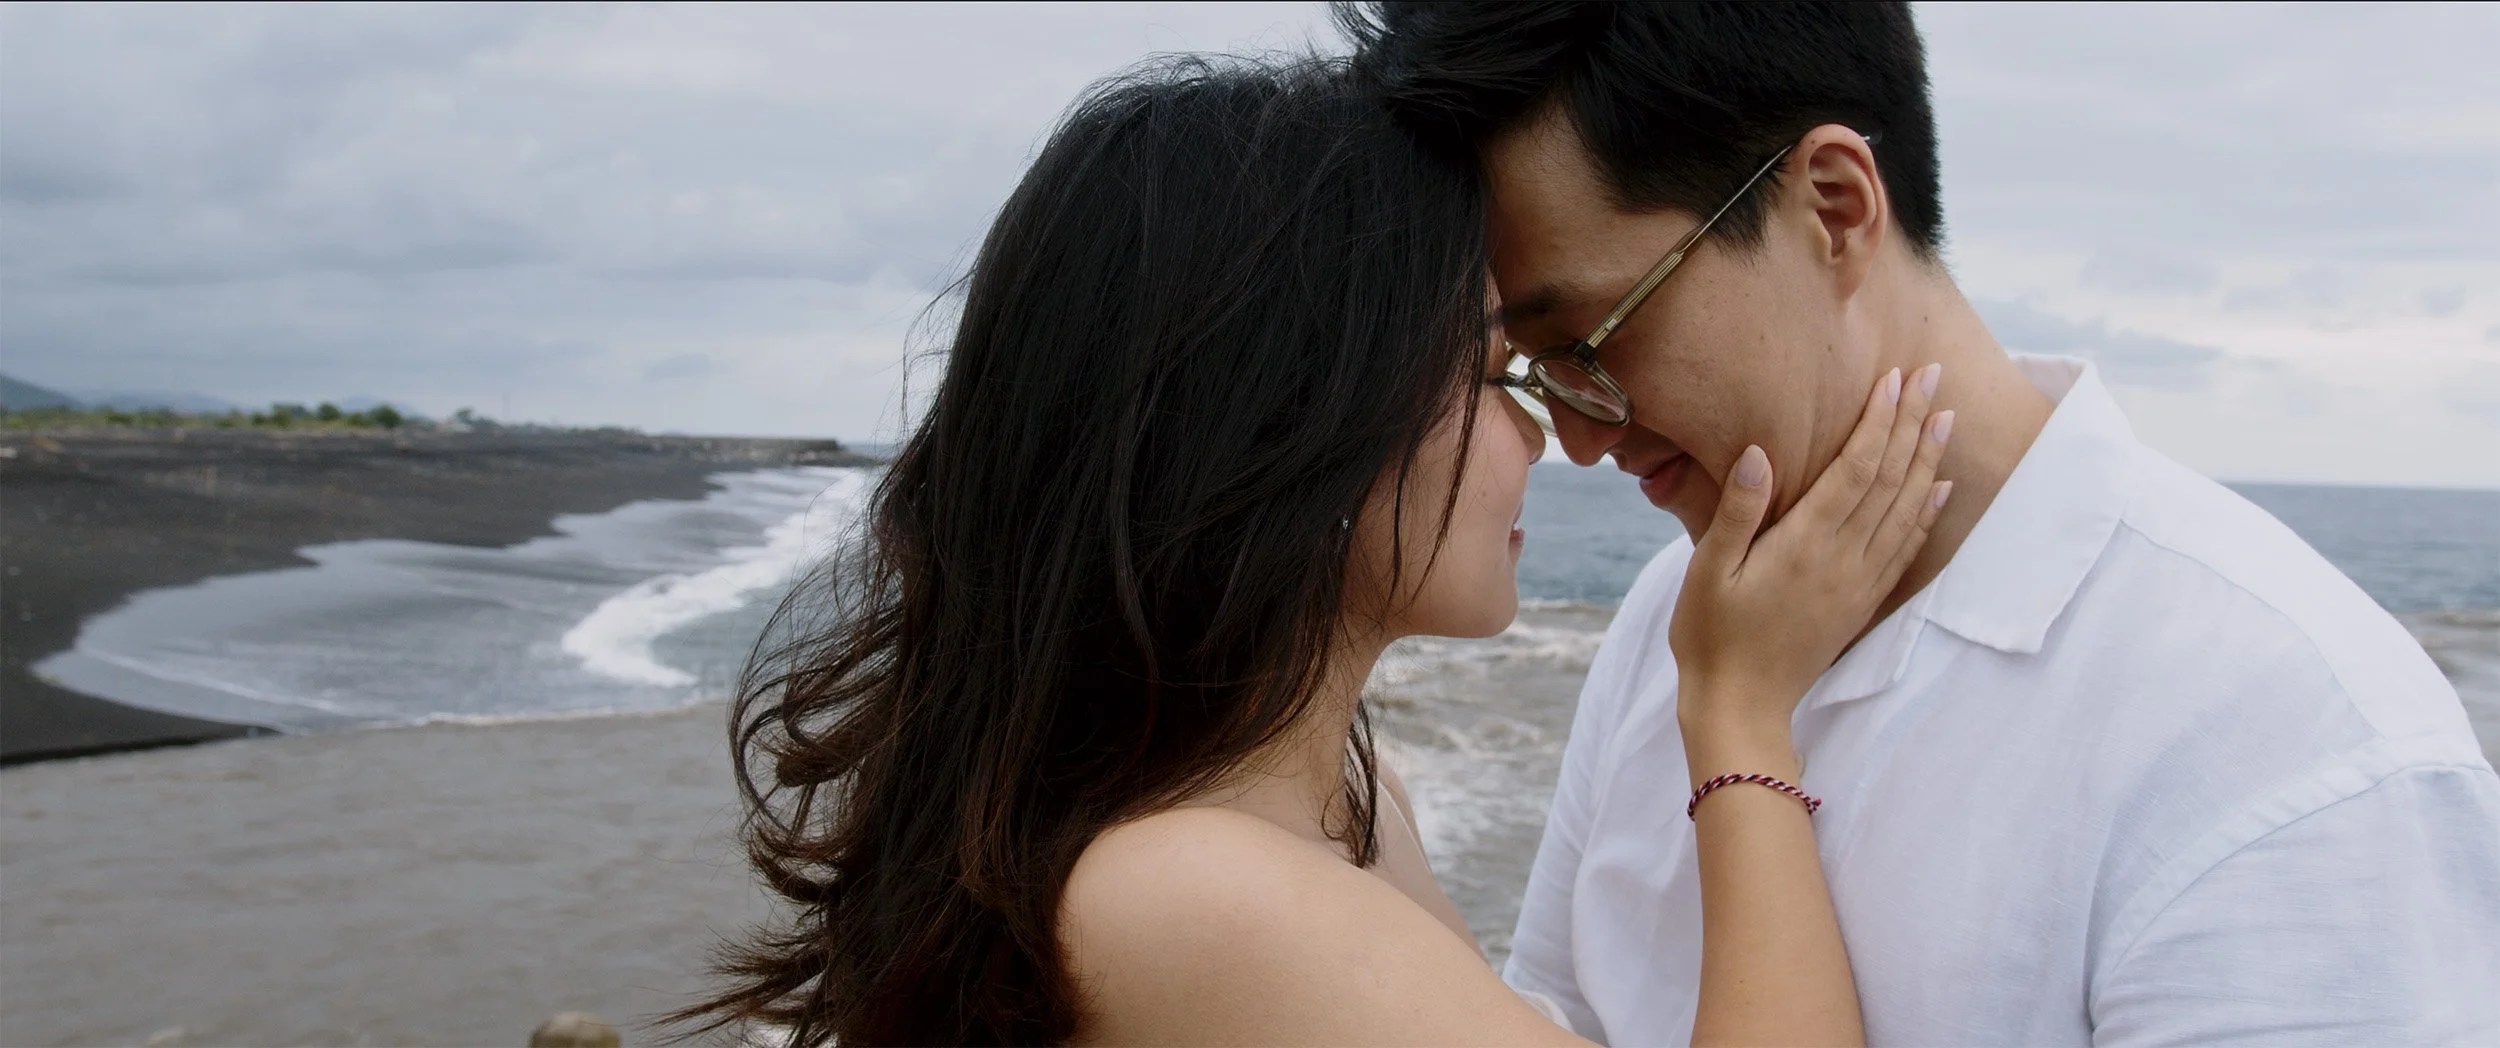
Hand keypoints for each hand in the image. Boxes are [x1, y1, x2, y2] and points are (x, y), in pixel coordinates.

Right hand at [1670, 365, 1952, 738]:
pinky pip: (1905, 549)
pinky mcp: (1861, 603)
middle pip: (1889, 480)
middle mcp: (1843, 559)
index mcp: (1804, 545)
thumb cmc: (1711, 637)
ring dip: (1928, 460)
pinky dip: (1927, 514)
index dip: (1878, 421)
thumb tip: (1758, 452)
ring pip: (1906, 510)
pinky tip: (1939, 489)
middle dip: (1912, 424)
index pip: (1855, 470)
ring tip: (1945, 418)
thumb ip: (1736, 511)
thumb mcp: (1708, 571)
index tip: (1896, 379)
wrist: (1741, 707)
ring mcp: (1858, 583)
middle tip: (1932, 376)